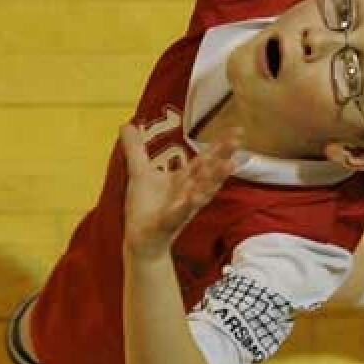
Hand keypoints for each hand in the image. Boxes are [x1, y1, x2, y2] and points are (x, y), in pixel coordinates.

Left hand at [119, 124, 241, 258]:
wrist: (141, 240)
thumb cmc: (145, 207)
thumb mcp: (139, 173)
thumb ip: (135, 148)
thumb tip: (126, 123)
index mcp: (184, 180)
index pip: (205, 159)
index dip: (219, 145)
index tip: (237, 130)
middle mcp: (188, 192)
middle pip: (208, 172)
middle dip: (222, 156)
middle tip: (237, 140)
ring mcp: (181, 207)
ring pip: (201, 191)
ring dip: (214, 179)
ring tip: (229, 165)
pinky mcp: (168, 223)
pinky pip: (180, 213)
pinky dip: (187, 205)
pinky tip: (194, 196)